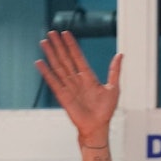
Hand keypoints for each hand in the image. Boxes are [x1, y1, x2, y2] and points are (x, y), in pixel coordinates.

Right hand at [36, 30, 122, 146]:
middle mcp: (76, 80)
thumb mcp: (113, 88)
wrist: (97, 128)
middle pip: (65, 59)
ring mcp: (68, 87)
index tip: (66, 33)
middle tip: (52, 32)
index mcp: (88, 77)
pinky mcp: (63, 96)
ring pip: (58, 67)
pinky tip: (40, 63)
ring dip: (51, 54)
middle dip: (59, 46)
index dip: (72, 45)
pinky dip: (46, 72)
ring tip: (44, 42)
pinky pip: (53, 82)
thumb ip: (114, 71)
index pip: (78, 57)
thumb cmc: (105, 111)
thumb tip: (120, 55)